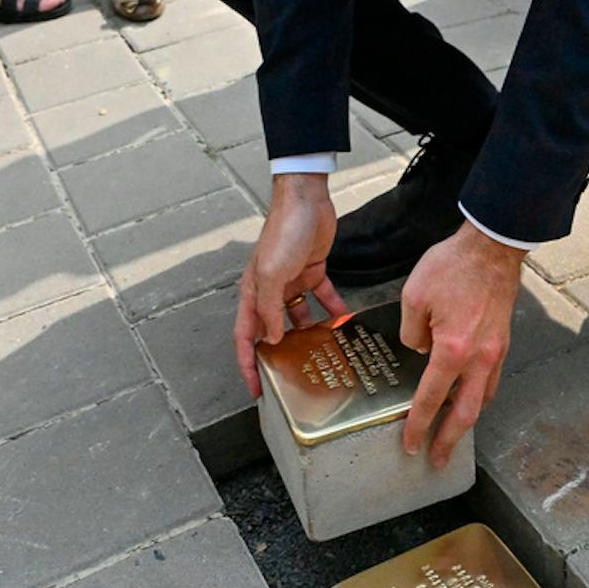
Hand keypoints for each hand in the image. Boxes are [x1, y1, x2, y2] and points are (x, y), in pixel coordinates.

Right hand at [234, 173, 343, 396]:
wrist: (306, 198)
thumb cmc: (283, 231)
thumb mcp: (272, 273)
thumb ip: (269, 308)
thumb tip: (271, 339)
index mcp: (253, 292)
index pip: (245, 336)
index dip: (247, 364)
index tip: (256, 389)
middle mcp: (269, 290)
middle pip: (270, 330)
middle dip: (278, 355)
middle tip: (293, 379)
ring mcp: (292, 281)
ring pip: (298, 317)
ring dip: (308, 335)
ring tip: (323, 353)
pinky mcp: (313, 271)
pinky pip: (323, 297)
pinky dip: (332, 309)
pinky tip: (344, 322)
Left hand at [398, 223, 525, 467]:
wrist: (492, 247)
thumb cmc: (452, 266)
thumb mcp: (414, 296)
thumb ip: (411, 332)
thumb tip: (419, 350)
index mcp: (452, 350)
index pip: (431, 398)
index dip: (419, 425)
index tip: (410, 444)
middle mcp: (479, 358)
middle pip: (465, 413)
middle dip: (450, 440)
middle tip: (437, 460)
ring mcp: (495, 352)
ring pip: (483, 399)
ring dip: (467, 420)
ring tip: (453, 434)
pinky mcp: (503, 342)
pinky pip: (492, 380)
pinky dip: (479, 396)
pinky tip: (469, 397)